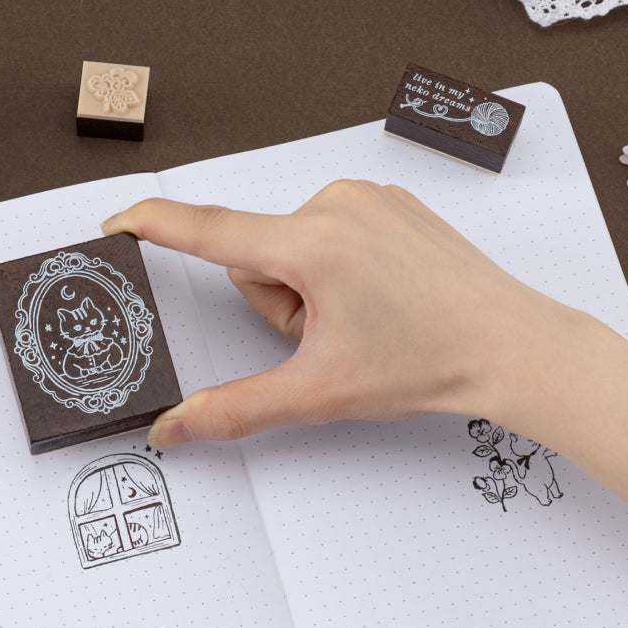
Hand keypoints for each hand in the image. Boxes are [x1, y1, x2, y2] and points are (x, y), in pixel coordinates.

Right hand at [102, 181, 584, 446]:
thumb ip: (234, 409)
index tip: (115, 219)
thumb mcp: (320, 393)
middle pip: (256, 255)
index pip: (208, 231)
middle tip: (327, 336)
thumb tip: (174, 429)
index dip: (154, 225)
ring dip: (307, 288)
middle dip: (276, 303)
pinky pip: (327, 231)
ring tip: (362, 318)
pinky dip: (337, 268)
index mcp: (313, 244)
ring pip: (291, 246)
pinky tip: (379, 297)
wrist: (512, 346)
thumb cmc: (429, 362)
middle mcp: (336, 205)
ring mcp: (366, 198)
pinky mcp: (388, 201)